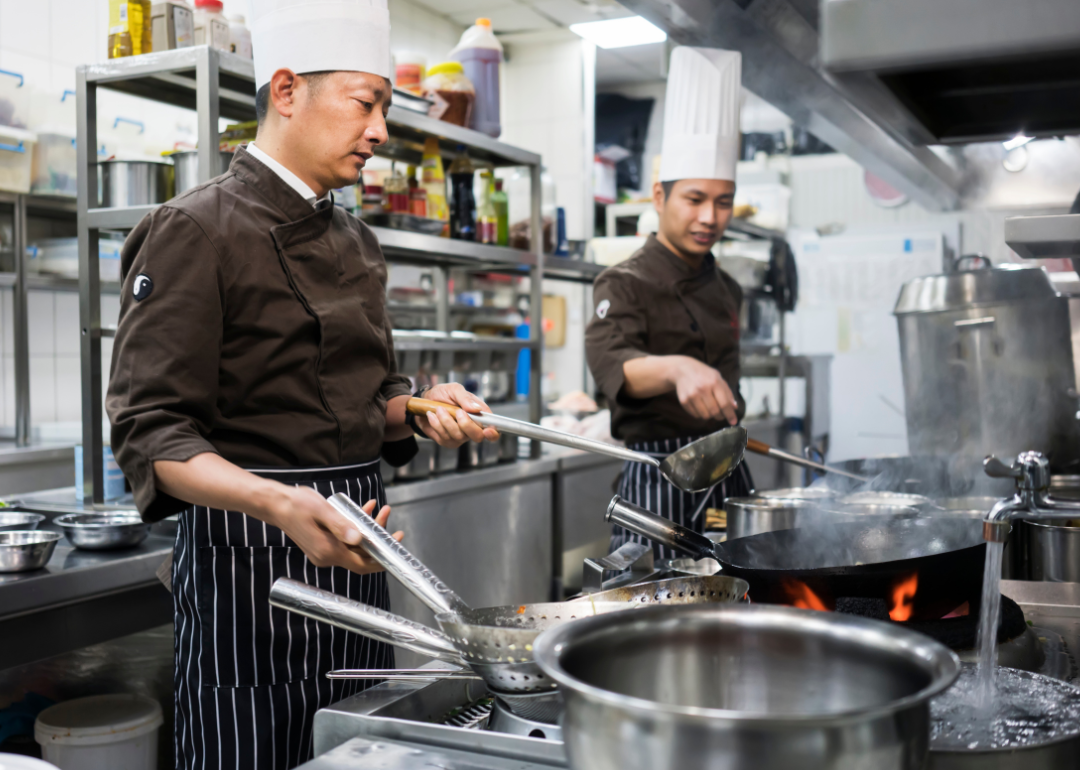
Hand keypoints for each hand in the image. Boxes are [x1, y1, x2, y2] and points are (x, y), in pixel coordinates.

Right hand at [267, 487, 401, 574]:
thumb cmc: (296, 505)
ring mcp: (325, 551)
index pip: (361, 565)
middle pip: (360, 554)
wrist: (276, 505)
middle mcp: (327, 556)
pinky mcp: (323, 544)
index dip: (381, 558)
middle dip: (377, 536)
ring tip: (378, 508)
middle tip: (387, 515)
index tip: (395, 544)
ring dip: (368, 528)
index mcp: (328, 551)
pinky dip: (355, 526)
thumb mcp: (322, 510)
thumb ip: (341, 525)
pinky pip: (345, 539)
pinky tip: (363, 509)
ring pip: (355, 545)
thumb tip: (358, 538)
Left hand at [418, 383, 499, 447]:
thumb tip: (477, 409)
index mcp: (479, 414)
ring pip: (458, 436)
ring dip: (446, 420)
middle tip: (456, 411)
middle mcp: (471, 427)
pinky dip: (436, 424)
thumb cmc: (442, 394)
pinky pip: (444, 437)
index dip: (493, 433)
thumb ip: (465, 398)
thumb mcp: (454, 389)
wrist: (424, 401)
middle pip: (477, 436)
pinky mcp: (447, 440)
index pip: (493, 428)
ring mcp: (460, 436)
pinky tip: (433, 416)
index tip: (488, 430)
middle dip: (466, 424)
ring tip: (439, 409)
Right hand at [671, 356, 737, 424]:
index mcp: (714, 382)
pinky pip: (695, 415)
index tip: (733, 421)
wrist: (683, 370)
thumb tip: (734, 407)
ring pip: (705, 416)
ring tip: (709, 407)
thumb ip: (728, 393)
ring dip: (710, 415)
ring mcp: (692, 395)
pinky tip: (700, 406)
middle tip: (720, 414)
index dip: (730, 414)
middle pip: (715, 412)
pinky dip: (700, 414)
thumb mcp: (718, 378)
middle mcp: (702, 388)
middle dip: (720, 416)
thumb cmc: (704, 375)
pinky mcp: (684, 400)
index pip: (724, 403)